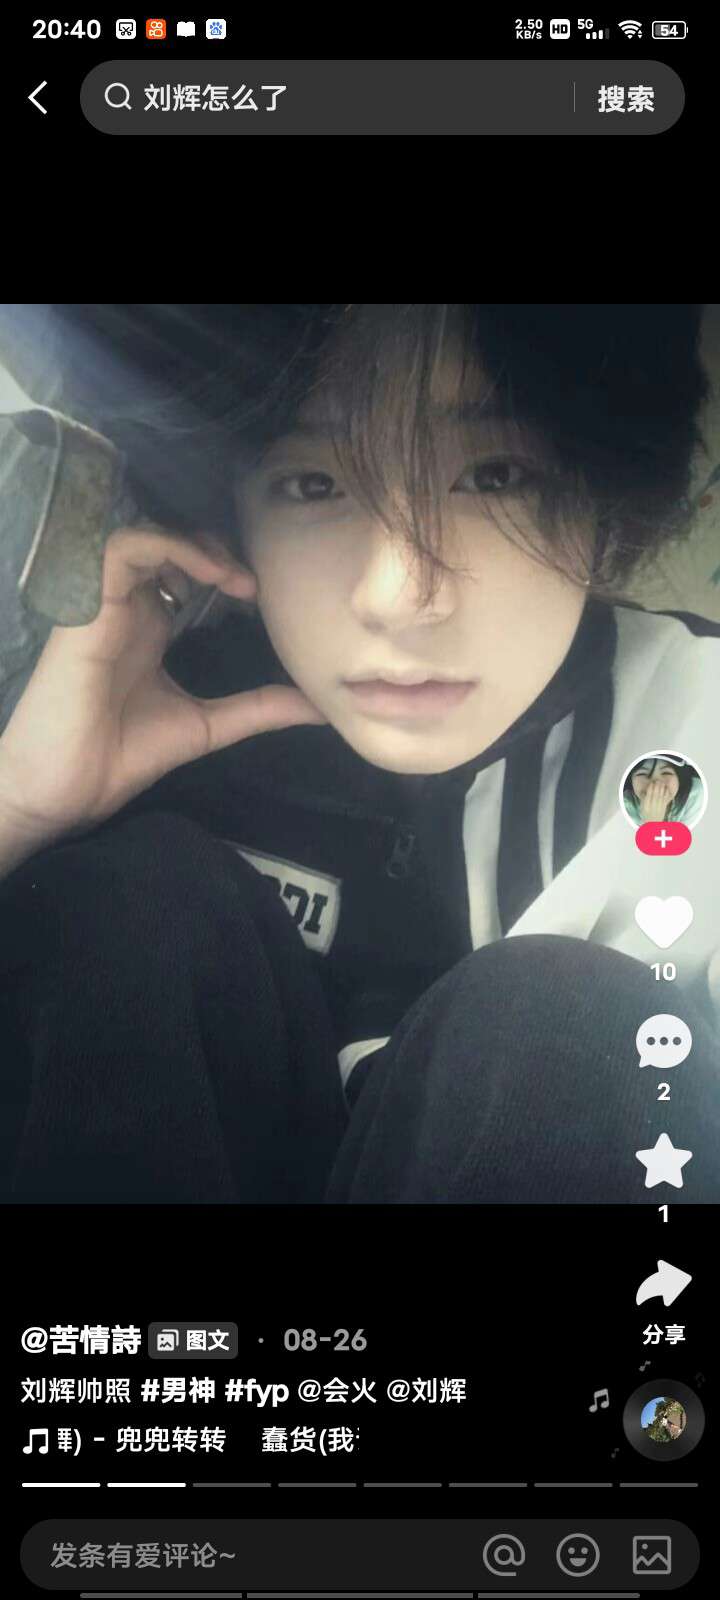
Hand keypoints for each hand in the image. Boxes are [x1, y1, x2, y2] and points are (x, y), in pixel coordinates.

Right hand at [0, 523, 325, 845]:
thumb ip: (259, 709)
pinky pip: (122, 549)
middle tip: (254, 583)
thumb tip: (320, 707)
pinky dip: (167, 547)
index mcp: (148, 629)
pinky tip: (208, 575)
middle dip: (216, 550)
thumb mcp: (207, 726)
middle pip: (168, 546)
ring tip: (235, 579)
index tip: (262, 597)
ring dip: (195, 545)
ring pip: (146, 536)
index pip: (183, 571)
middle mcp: (127, 608)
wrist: (65, 791)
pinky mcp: (87, 609)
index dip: (224, 569)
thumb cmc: (118, 758)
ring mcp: (105, 605)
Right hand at [638, 778, 672, 821]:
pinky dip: (666, 793)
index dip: (651, 788)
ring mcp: (659, 805)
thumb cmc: (646, 814)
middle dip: (657, 786)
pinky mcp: (664, 806)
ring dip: (662, 788)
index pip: (649, 794)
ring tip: (662, 782)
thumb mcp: (642, 807)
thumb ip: (643, 799)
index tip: (651, 783)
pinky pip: (666, 798)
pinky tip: (667, 788)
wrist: (653, 823)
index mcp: (646, 804)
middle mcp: (653, 805)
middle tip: (657, 780)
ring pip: (661, 795)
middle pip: (656, 793)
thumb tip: (644, 791)